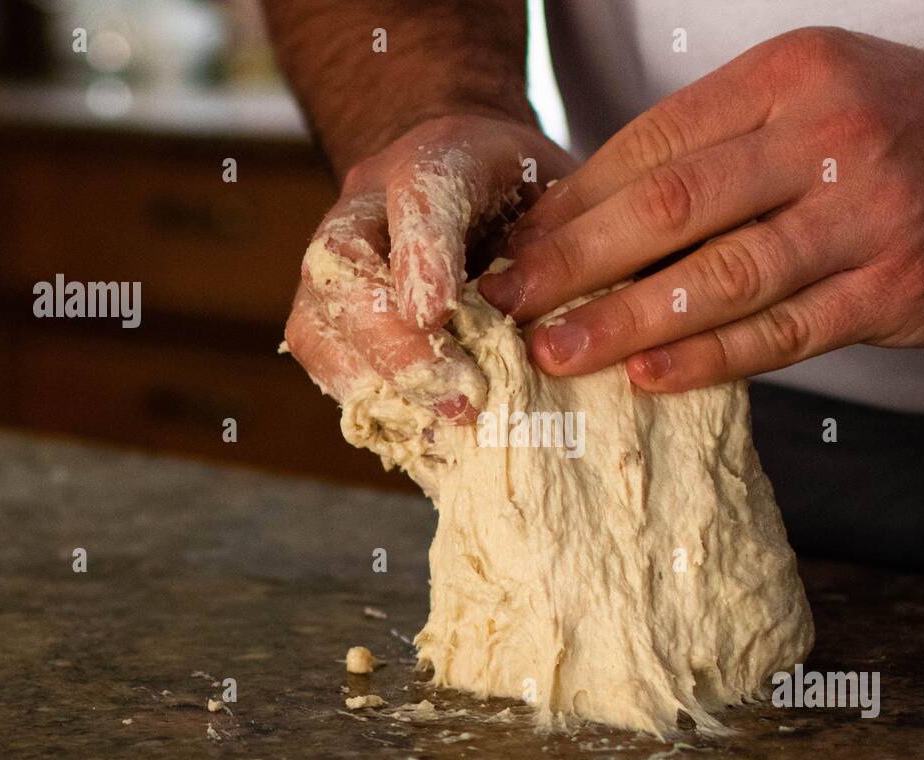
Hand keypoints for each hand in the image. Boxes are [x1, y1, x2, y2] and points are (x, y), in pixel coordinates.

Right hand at [283, 114, 573, 421]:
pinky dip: (369, 404)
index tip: (437, 312)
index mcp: (439, 156)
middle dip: (395, 343)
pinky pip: (324, 361)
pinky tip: (423, 440)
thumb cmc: (531, 196)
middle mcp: (369, 204)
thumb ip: (578, 243)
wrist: (473, 183)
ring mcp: (338, 262)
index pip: (421, 192)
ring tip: (440, 430)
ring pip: (316, 320)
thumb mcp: (573, 197)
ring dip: (374, 382)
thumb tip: (607, 314)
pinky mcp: (331, 315)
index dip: (422, 253)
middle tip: (459, 398)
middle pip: (343, 264)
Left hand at [480, 28, 923, 391]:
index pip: (653, 144)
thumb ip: (722, 143)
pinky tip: (648, 375)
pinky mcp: (895, 293)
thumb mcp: (818, 93)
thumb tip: (603, 210)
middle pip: (670, 208)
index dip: (575, 201)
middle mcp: (825, 140)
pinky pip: (783, 333)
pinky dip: (709, 358)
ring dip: (624, 320)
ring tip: (555, 352)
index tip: (519, 244)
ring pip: (721, 278)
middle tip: (506, 303)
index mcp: (789, 79)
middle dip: (572, 261)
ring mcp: (865, 219)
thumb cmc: (911, 127)